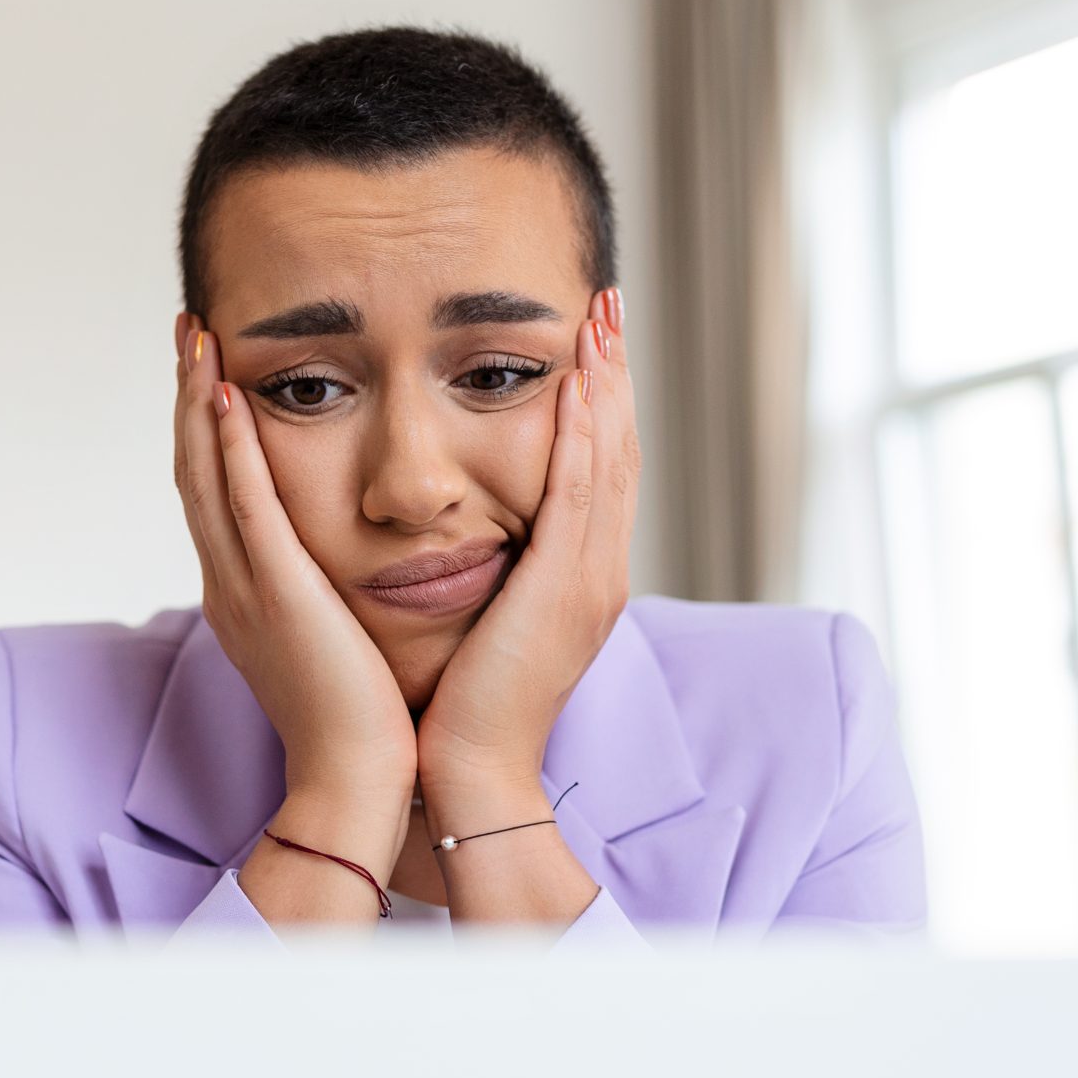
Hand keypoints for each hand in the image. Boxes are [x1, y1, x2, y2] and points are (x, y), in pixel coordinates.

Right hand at [172, 315, 414, 924]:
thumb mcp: (334, 639)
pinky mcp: (275, 595)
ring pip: (205, 476)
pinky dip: (228, 450)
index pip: (215, 491)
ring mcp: (245, 589)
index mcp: (245, 593)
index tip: (207, 367)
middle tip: (188, 327)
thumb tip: (342, 563)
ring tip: (196, 337)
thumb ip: (325, 595)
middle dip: (186, 395)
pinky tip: (225, 398)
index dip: (203, 426)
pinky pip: (244, 508)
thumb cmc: (365, 720)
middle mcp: (231, 584)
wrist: (358, 781)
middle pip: (193, 469)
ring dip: (195, 401)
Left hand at [413, 289, 635, 926]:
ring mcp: (591, 580)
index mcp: (578, 580)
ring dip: (607, 381)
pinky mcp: (565, 589)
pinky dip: (585, 431)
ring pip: (610, 457)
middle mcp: (598, 573)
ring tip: (599, 316)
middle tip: (607, 302)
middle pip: (618, 449)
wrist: (469, 775)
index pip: (597, 470)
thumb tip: (471, 538)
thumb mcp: (486, 626)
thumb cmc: (459, 710)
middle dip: (614, 373)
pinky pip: (582, 492)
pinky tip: (577, 380)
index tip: (589, 342)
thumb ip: (492, 576)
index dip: (600, 403)